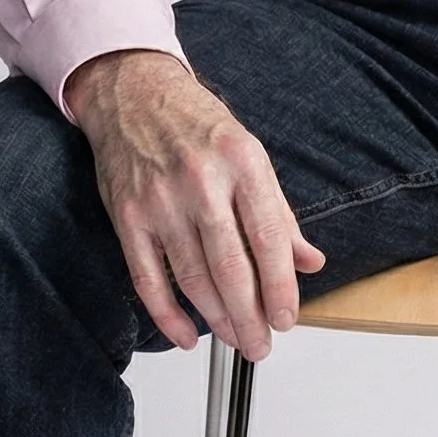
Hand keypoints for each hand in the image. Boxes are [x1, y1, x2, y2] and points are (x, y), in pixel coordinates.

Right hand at [65, 49, 326, 360]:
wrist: (133, 91)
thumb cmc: (195, 123)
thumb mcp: (250, 154)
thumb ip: (279, 212)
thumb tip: (309, 261)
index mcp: (242, 161)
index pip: (269, 237)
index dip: (281, 287)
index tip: (287, 318)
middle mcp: (201, 181)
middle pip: (231, 267)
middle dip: (250, 317)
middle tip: (262, 345)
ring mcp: (160, 200)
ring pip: (192, 278)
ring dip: (217, 319)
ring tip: (236, 339)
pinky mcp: (127, 216)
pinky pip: (148, 279)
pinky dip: (167, 315)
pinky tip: (187, 335)